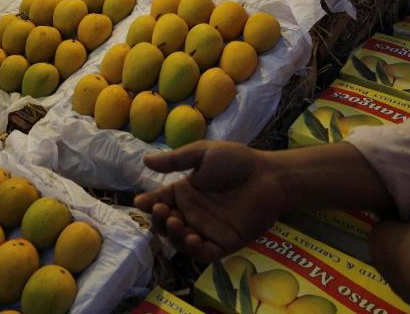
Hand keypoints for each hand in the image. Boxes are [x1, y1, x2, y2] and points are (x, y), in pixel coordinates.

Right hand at [134, 141, 287, 261]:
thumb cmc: (237, 161)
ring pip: (181, 242)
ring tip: (177, 222)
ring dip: (174, 236)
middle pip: (166, 224)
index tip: (140, 202)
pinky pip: (204, 254)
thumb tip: (145, 160)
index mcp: (186, 193)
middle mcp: (193, 213)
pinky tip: (192, 238)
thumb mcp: (202, 154)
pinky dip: (194, 250)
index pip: (160, 201)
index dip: (148, 204)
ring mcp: (208, 230)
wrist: (269, 176)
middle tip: (164, 211)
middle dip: (159, 221)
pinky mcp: (225, 243)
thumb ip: (175, 160)